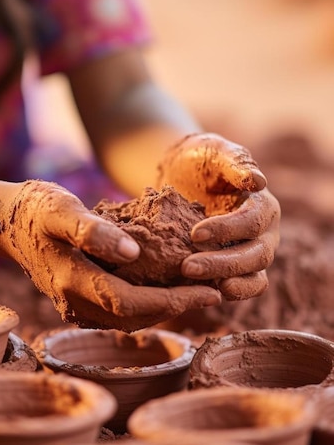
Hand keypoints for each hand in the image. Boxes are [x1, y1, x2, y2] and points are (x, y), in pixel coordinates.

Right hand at [0, 180, 221, 330]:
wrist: (4, 223)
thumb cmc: (34, 209)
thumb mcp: (60, 208)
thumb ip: (93, 230)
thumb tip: (134, 252)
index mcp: (73, 280)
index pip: (131, 302)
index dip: (173, 300)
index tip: (210, 290)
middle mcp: (74, 302)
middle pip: (135, 317)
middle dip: (177, 307)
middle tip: (216, 291)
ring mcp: (74, 305)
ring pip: (128, 318)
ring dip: (165, 308)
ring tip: (199, 291)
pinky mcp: (77, 300)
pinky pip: (118, 310)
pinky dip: (147, 303)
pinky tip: (166, 287)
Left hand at [157, 133, 280, 300]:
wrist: (181, 176)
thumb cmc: (200, 160)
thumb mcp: (214, 151)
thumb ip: (235, 162)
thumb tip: (258, 181)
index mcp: (263, 207)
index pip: (253, 222)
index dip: (227, 230)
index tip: (195, 234)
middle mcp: (264, 235)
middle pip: (255, 256)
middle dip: (223, 264)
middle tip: (188, 266)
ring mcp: (250, 255)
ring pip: (252, 278)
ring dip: (225, 282)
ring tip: (194, 283)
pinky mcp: (232, 270)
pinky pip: (239, 288)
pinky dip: (221, 293)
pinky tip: (195, 292)